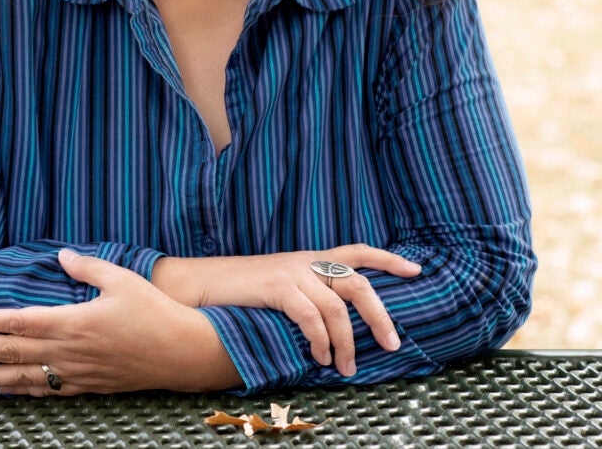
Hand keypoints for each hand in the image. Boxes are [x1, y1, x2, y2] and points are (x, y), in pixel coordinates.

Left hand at [0, 250, 240, 395]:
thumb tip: (61, 255)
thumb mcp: (120, 279)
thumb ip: (87, 267)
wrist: (180, 352)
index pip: (19, 322)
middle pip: (11, 353)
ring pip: (22, 378)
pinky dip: (20, 390)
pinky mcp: (87, 386)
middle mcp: (67, 352)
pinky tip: (5, 389)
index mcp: (72, 322)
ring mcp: (75, 373)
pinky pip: (45, 391)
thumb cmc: (153, 311)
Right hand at [152, 244, 420, 376]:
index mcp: (311, 259)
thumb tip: (338, 327)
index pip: (358, 251)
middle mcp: (307, 261)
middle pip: (358, 283)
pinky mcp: (277, 285)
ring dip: (347, 343)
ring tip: (346, 368)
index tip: (416, 270)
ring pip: (337, 307)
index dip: (388, 259)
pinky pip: (311, 316)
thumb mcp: (282, 287)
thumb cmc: (243, 293)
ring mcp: (293, 271)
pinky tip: (319, 357)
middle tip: (393, 344)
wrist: (203, 282)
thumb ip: (309, 296)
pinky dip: (320, 340)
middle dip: (380, 315)